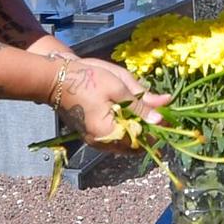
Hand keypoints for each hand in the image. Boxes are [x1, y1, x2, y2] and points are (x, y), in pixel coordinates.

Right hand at [53, 59, 168, 153]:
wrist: (55, 78)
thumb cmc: (86, 78)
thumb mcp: (118, 86)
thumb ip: (141, 103)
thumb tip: (162, 114)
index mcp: (108, 132)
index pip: (142, 140)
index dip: (158, 129)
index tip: (168, 116)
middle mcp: (102, 143)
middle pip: (135, 144)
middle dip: (149, 129)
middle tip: (159, 111)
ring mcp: (96, 141)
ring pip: (126, 142)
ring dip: (138, 129)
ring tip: (146, 110)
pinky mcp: (92, 135)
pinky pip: (115, 137)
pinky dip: (126, 127)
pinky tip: (130, 112)